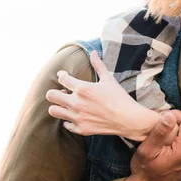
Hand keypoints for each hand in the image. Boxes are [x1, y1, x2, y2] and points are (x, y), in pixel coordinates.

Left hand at [46, 51, 174, 140]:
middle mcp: (76, 103)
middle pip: (51, 95)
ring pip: (53, 111)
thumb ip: (98, 65)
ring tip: (68, 105)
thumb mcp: (109, 79)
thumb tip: (93, 52)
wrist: (129, 119)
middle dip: (56, 92)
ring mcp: (77, 117)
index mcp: (83, 88)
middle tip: (65, 93)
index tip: (64, 76)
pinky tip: (77, 116)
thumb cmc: (120, 98)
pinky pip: (65, 124)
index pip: (62, 79)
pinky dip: (69, 120)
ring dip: (59, 106)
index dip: (62, 75)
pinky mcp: (81, 129)